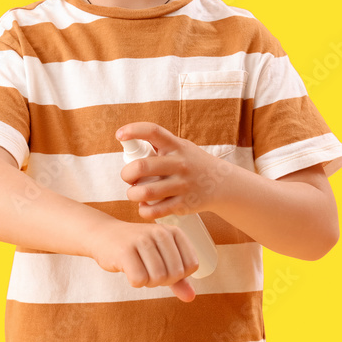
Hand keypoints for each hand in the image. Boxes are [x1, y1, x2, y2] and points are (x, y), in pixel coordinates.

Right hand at [87, 219, 198, 301]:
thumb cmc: (136, 249)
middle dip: (162, 280)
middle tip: (148, 268)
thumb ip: (178, 279)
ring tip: (138, 267)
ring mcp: (142, 240)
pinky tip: (128, 268)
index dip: (179, 275)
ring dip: (148, 281)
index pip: (191, 265)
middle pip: (175, 274)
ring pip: (158, 278)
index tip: (164, 266)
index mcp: (173, 232)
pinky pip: (139, 280)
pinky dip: (135, 281)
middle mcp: (160, 232)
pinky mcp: (125, 251)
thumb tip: (191, 298)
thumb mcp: (161, 258)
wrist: (103, 235)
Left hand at [116, 122, 233, 219]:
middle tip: (128, 178)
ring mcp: (182, 185)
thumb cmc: (192, 163)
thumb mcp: (180, 148)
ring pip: (145, 192)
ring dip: (132, 194)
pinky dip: (144, 210)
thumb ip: (159, 147)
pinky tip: (144, 206)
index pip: (153, 131)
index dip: (133, 130)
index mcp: (176, 146)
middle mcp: (179, 163)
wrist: (221, 184)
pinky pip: (155, 211)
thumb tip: (128, 147)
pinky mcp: (183, 204)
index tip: (119, 135)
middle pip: (141, 167)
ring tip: (134, 193)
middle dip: (126, 174)